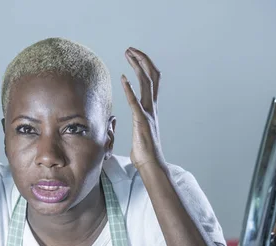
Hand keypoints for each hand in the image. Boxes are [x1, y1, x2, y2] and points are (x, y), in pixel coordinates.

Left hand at [121, 47, 165, 169]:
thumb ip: (137, 123)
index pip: (151, 80)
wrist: (150, 164)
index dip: (143, 65)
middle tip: (130, 50)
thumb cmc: (143, 152)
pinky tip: (124, 79)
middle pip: (151, 76)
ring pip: (147, 83)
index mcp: (150, 108)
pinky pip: (135, 102)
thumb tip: (133, 123)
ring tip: (128, 54)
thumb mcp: (139, 132)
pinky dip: (130, 90)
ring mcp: (148, 113)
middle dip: (141, 60)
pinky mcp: (141, 121)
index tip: (133, 56)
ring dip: (137, 66)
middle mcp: (151, 107)